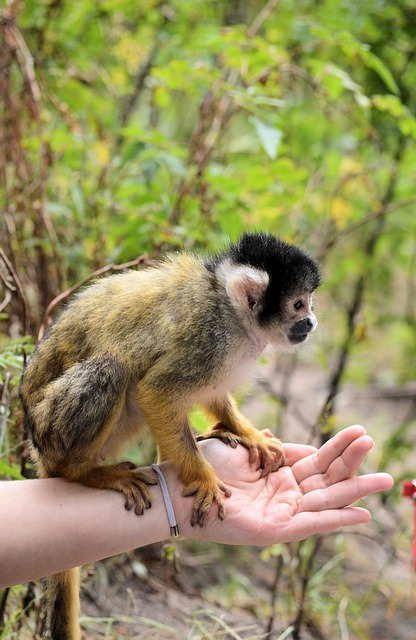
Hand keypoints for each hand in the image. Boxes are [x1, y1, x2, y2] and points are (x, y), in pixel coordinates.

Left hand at [177, 425, 392, 545]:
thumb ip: (263, 446)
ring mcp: (283, 510)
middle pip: (326, 474)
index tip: (357, 433)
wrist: (182, 488)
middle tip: (373, 442)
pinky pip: (313, 524)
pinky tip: (363, 513)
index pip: (314, 458)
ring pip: (327, 498)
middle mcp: (283, 490)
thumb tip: (275, 439)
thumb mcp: (241, 447)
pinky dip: (338, 520)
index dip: (335, 447)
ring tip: (384, 479)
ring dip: (355, 489)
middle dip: (350, 459)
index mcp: (276, 470)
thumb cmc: (207, 466)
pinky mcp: (278, 529)